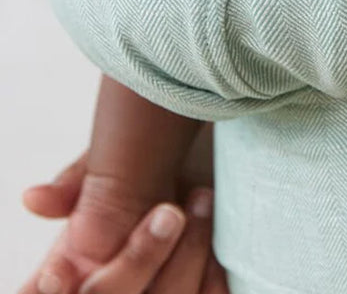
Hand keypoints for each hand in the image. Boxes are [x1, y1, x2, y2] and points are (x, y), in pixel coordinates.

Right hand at [20, 150, 228, 293]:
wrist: (221, 157)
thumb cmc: (162, 160)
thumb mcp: (120, 160)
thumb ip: (80, 181)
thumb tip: (33, 198)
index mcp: (77, 263)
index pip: (51, 290)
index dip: (58, 287)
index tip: (61, 272)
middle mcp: (115, 285)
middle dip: (138, 260)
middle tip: (169, 210)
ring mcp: (157, 291)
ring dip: (187, 256)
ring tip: (202, 201)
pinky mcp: (197, 291)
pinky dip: (212, 275)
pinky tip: (218, 241)